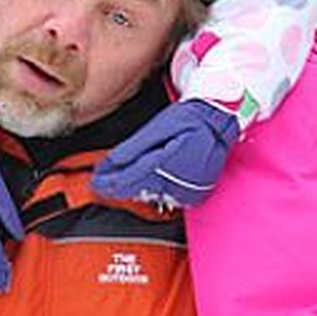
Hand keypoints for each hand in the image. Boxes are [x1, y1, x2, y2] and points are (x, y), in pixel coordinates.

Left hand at [91, 99, 238, 208]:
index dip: (110, 183)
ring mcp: (189, 189)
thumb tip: (112, 163)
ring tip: (121, 183)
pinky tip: (148, 185)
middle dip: (120, 187)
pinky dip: (156, 192)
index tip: (96, 183)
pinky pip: (171, 197)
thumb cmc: (190, 118)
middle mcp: (178, 181)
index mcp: (166, 164)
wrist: (220, 119)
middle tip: (102, 183)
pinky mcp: (197, 192)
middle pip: (140, 191)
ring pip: (154, 196)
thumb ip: (134, 148)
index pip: (130, 179)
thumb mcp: (159, 127)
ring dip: (137, 190)